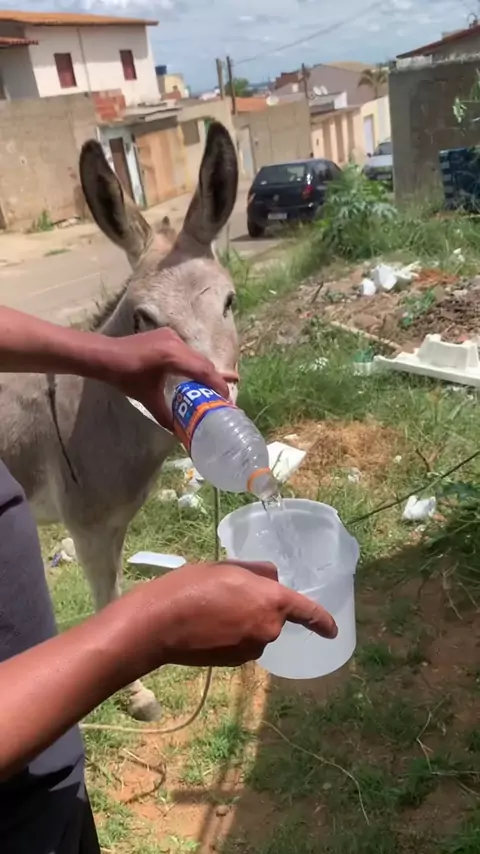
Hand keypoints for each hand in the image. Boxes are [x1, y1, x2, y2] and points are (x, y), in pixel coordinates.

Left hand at [107, 329, 237, 427]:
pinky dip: (193, 364)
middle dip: (214, 380)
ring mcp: (171, 336)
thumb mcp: (148, 398)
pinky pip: (187, 351)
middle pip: (203, 362)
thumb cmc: (124, 377)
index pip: (204, 370)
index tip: (226, 400)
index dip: (219, 385)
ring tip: (210, 389)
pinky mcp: (166, 335)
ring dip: (204, 372)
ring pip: (196, 356)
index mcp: (173, 356)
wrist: (104, 356)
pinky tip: (193, 376)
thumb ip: (166, 415)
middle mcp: (176, 342)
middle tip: (222, 398)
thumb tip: (179, 432)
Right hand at [132, 561, 336, 668]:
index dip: (322, 621)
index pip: (307, 611)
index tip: (332, 631)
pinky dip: (231, 636)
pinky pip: (241, 644)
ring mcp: (251, 649)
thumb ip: (257, 573)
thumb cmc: (192, 586)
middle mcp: (268, 629)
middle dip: (257, 606)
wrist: (160, 623)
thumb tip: (272, 580)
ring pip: (256, 631)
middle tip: (227, 592)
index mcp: (272, 601)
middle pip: (273, 617)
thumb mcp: (227, 567)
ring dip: (243, 621)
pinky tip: (207, 626)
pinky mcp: (234, 662)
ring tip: (210, 608)